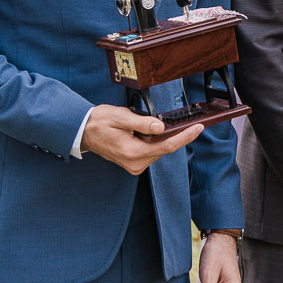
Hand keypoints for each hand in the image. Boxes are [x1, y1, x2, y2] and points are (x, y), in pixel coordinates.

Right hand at [80, 104, 202, 175]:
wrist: (84, 132)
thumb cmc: (100, 122)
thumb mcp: (121, 117)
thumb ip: (142, 123)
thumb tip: (161, 128)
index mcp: (133, 152)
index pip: (167, 146)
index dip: (185, 137)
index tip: (198, 128)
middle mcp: (136, 163)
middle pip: (164, 148)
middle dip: (170, 133)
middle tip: (163, 119)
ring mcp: (135, 165)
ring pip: (158, 149)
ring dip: (158, 137)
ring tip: (139, 126)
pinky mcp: (134, 163)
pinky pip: (151, 151)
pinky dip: (152, 141)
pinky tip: (141, 132)